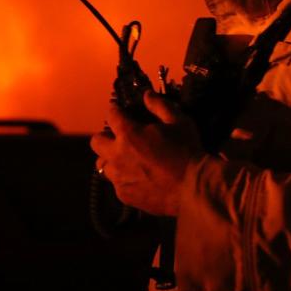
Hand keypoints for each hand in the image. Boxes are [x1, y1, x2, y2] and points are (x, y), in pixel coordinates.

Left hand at [89, 90, 203, 216]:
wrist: (193, 188)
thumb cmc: (187, 151)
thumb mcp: (179, 121)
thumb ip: (159, 105)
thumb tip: (146, 95)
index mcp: (128, 134)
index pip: (111, 115)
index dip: (115, 111)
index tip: (119, 111)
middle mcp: (117, 155)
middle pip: (96, 142)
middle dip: (105, 137)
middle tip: (120, 138)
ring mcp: (119, 177)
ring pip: (103, 165)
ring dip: (111, 159)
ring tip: (126, 159)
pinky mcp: (124, 195)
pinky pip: (116, 184)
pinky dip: (123, 178)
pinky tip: (137, 177)